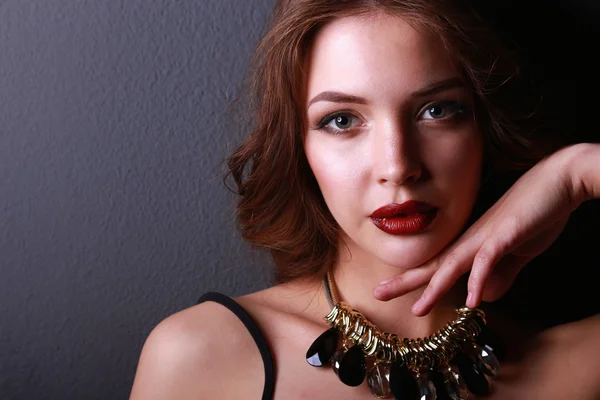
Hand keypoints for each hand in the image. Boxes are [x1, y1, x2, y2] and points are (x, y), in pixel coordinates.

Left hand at [373, 144, 590, 315]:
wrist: (558, 181)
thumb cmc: (535, 214)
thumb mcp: (514, 253)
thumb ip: (498, 274)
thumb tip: (481, 297)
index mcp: (470, 244)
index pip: (436, 266)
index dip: (412, 280)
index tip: (389, 290)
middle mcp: (471, 240)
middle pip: (433, 265)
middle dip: (405, 282)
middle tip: (377, 294)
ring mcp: (486, 236)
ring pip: (453, 265)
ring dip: (434, 288)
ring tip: (417, 309)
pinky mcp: (506, 234)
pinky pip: (489, 259)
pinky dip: (480, 279)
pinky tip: (473, 301)